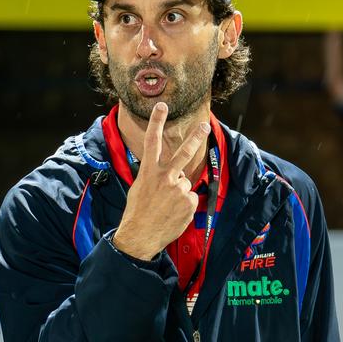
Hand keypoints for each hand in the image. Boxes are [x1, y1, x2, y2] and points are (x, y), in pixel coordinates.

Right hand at [112, 102, 209, 260]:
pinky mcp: (188, 202)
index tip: (162, 106)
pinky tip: (172, 213)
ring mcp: (178, 189)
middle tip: (204, 125)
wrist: (140, 236)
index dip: (157, 122)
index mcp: (149, 171)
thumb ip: (155, 177)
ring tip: (166, 206)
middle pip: (183, 153)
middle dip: (195, 137)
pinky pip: (190, 199)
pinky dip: (184, 206)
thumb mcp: (140, 188)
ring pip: (185, 183)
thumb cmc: (137, 212)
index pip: (152, 141)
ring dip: (178, 193)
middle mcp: (165, 177)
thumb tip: (172, 176)